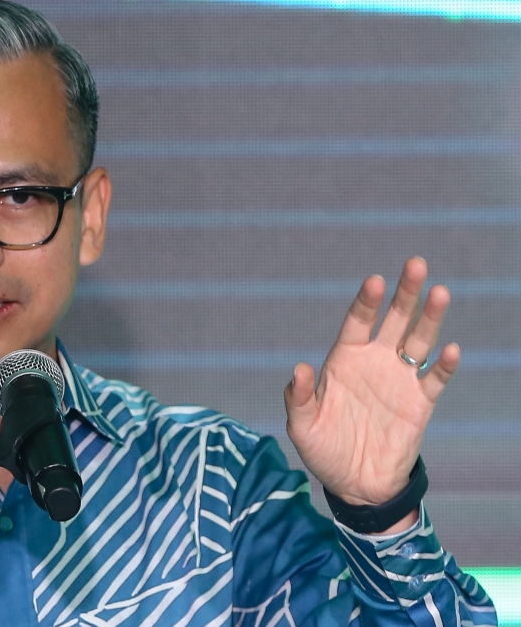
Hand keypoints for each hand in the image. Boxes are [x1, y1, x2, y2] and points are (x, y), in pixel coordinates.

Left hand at [284, 257, 458, 508]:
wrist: (354, 484)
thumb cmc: (324, 449)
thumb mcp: (301, 426)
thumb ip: (298, 397)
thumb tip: (299, 368)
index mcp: (344, 360)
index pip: (357, 322)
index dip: (366, 302)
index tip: (375, 281)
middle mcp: (375, 363)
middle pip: (393, 320)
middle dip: (405, 293)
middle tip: (416, 264)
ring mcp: (399, 380)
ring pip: (418, 341)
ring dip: (429, 318)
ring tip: (439, 291)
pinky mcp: (420, 404)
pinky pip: (435, 379)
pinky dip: (443, 365)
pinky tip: (450, 349)